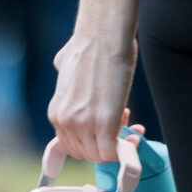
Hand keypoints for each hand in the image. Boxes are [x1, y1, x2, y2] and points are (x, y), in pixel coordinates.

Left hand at [48, 28, 136, 162]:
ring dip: (116, 145)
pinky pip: (113, 152)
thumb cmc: (89, 45)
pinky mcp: (104, 123)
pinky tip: (134, 134)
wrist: (102, 37)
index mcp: (56, 112)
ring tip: (128, 122)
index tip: (105, 129)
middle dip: (104, 144)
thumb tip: (66, 65)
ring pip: (100, 155)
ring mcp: (83, 124)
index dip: (91, 140)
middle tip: (121, 124)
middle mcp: (65, 122)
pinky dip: (125, 149)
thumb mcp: (64, 66)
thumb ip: (65, 77)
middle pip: (85, 153)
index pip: (71, 145)